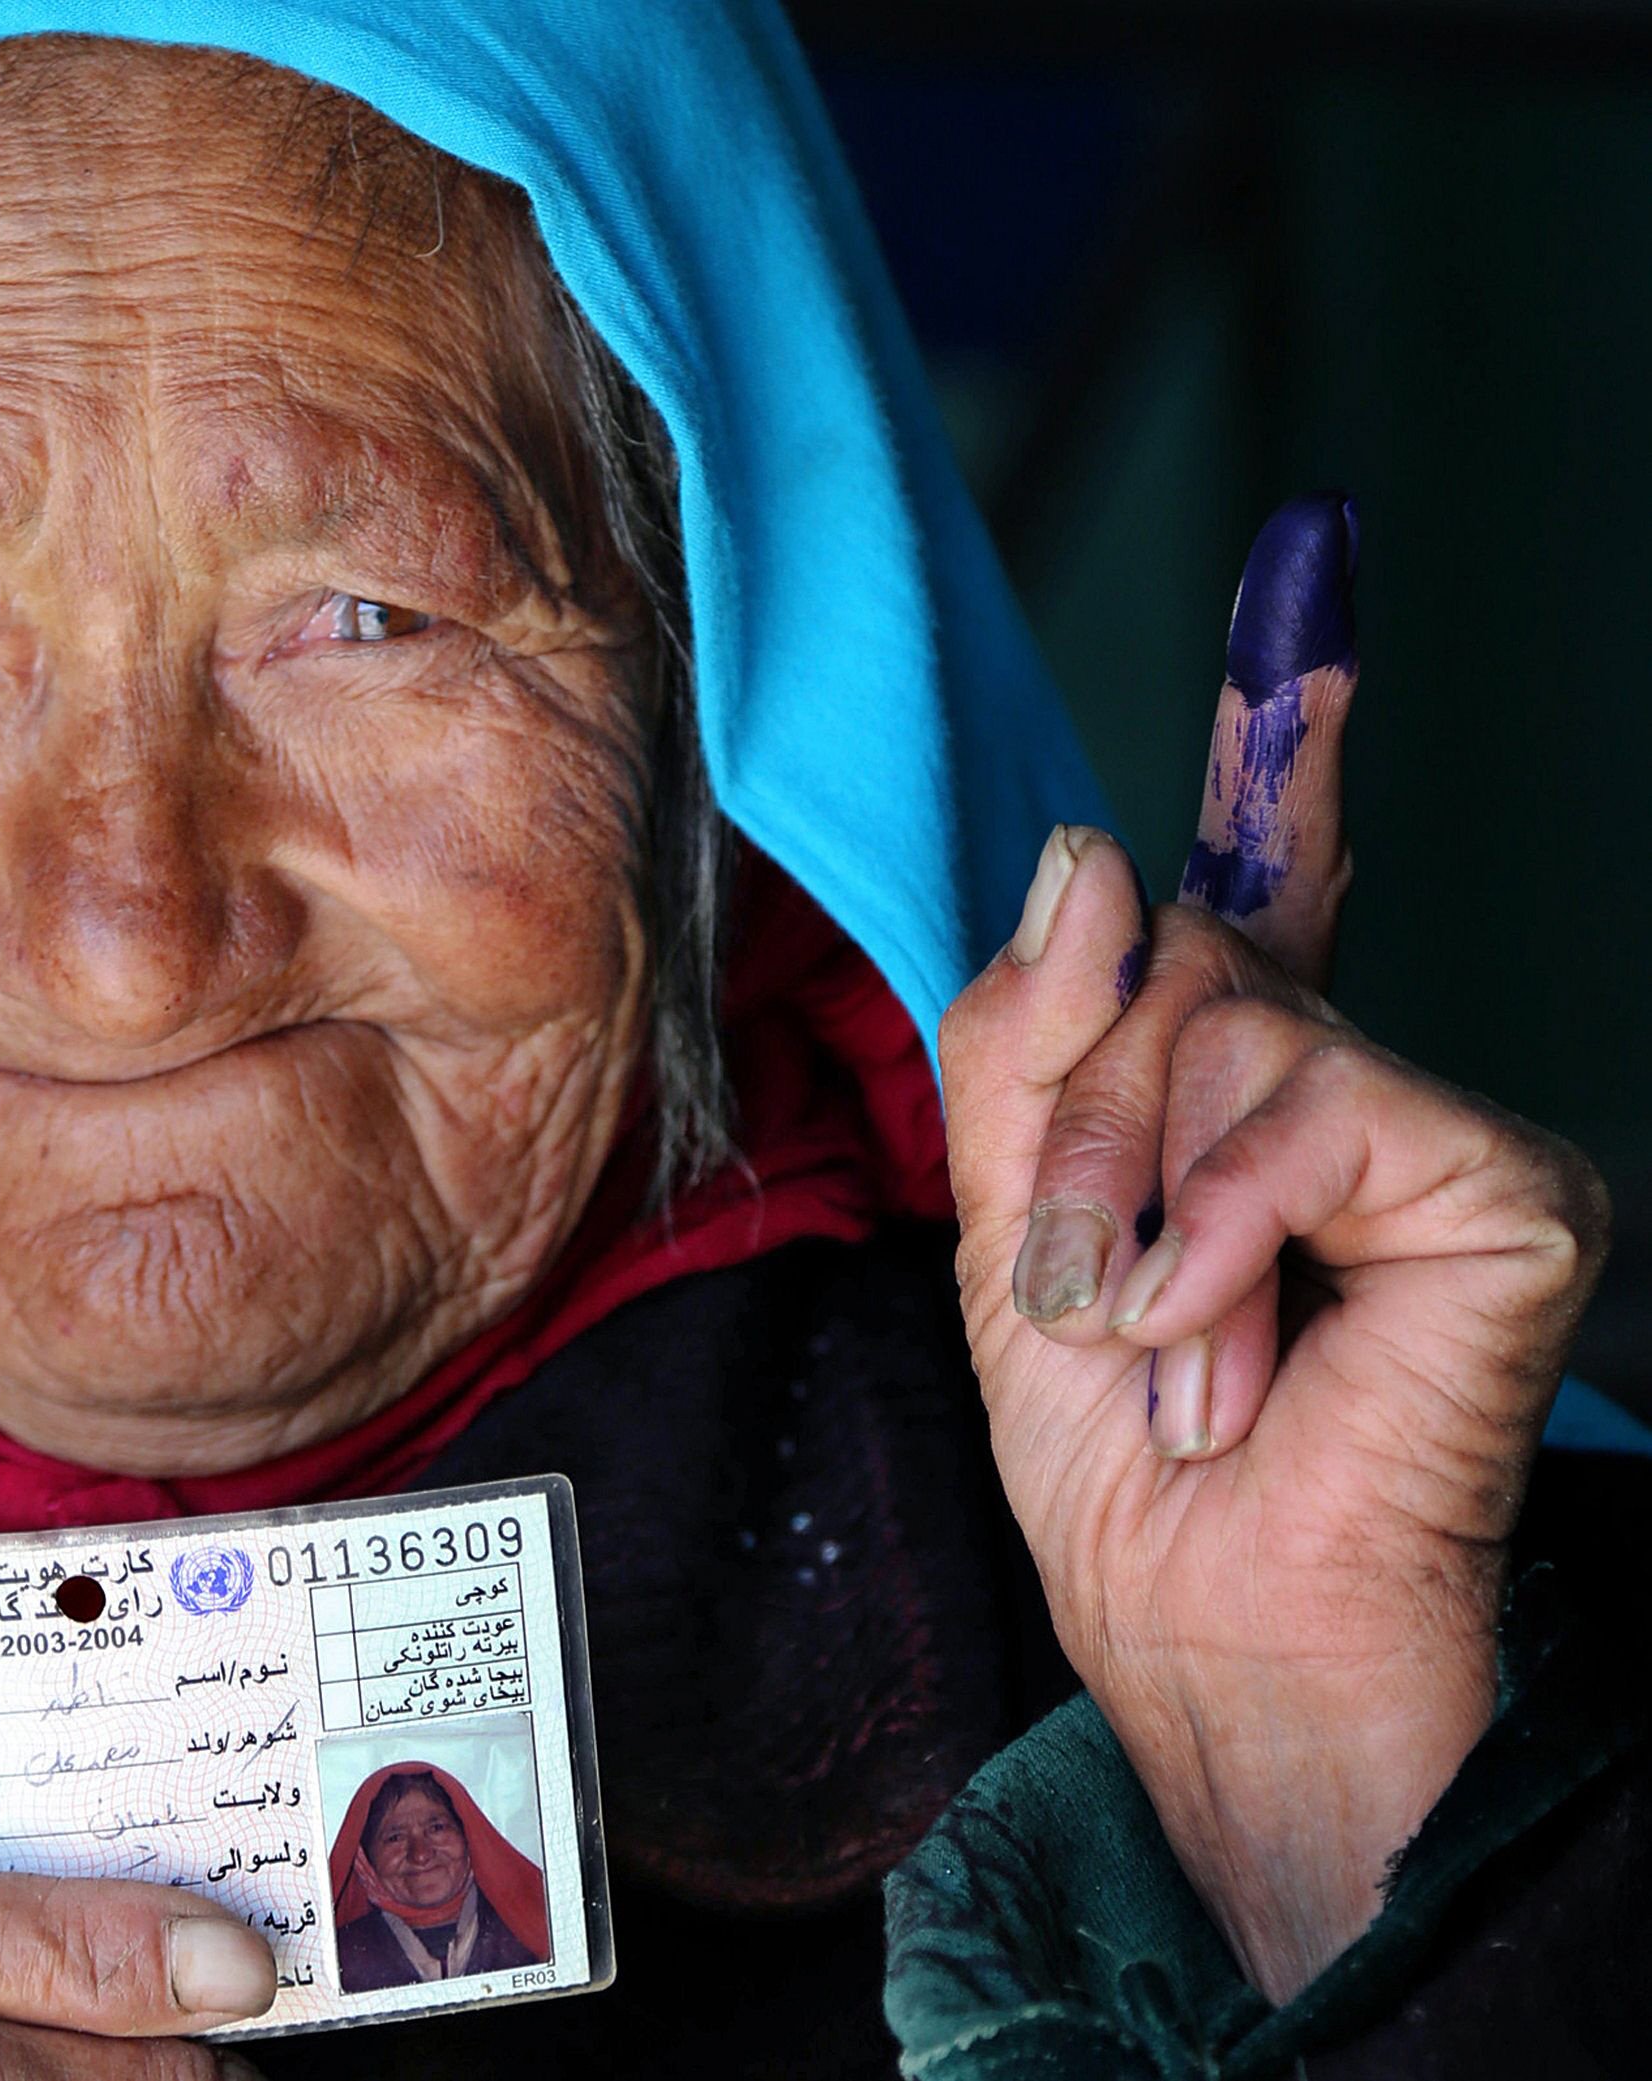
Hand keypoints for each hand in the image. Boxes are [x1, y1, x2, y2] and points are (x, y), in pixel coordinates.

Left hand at [938, 496, 1609, 2002]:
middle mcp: (1339, 1088)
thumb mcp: (1017, 1234)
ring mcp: (1431, 1131)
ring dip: (1131, 1204)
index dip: (1280, 746)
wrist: (1206, 1636)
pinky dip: (1219, 1234)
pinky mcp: (1507, 1186)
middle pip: (1171, 955)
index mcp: (1222, 1097)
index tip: (1310, 591)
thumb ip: (1034, 1047)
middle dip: (1076, 1124)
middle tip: (1080, 1289)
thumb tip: (1093, 855)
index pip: (1255, 889)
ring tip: (1159, 1348)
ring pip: (1224, 1021)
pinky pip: (1309, 1109)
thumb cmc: (1119, 1465)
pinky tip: (1227, 1351)